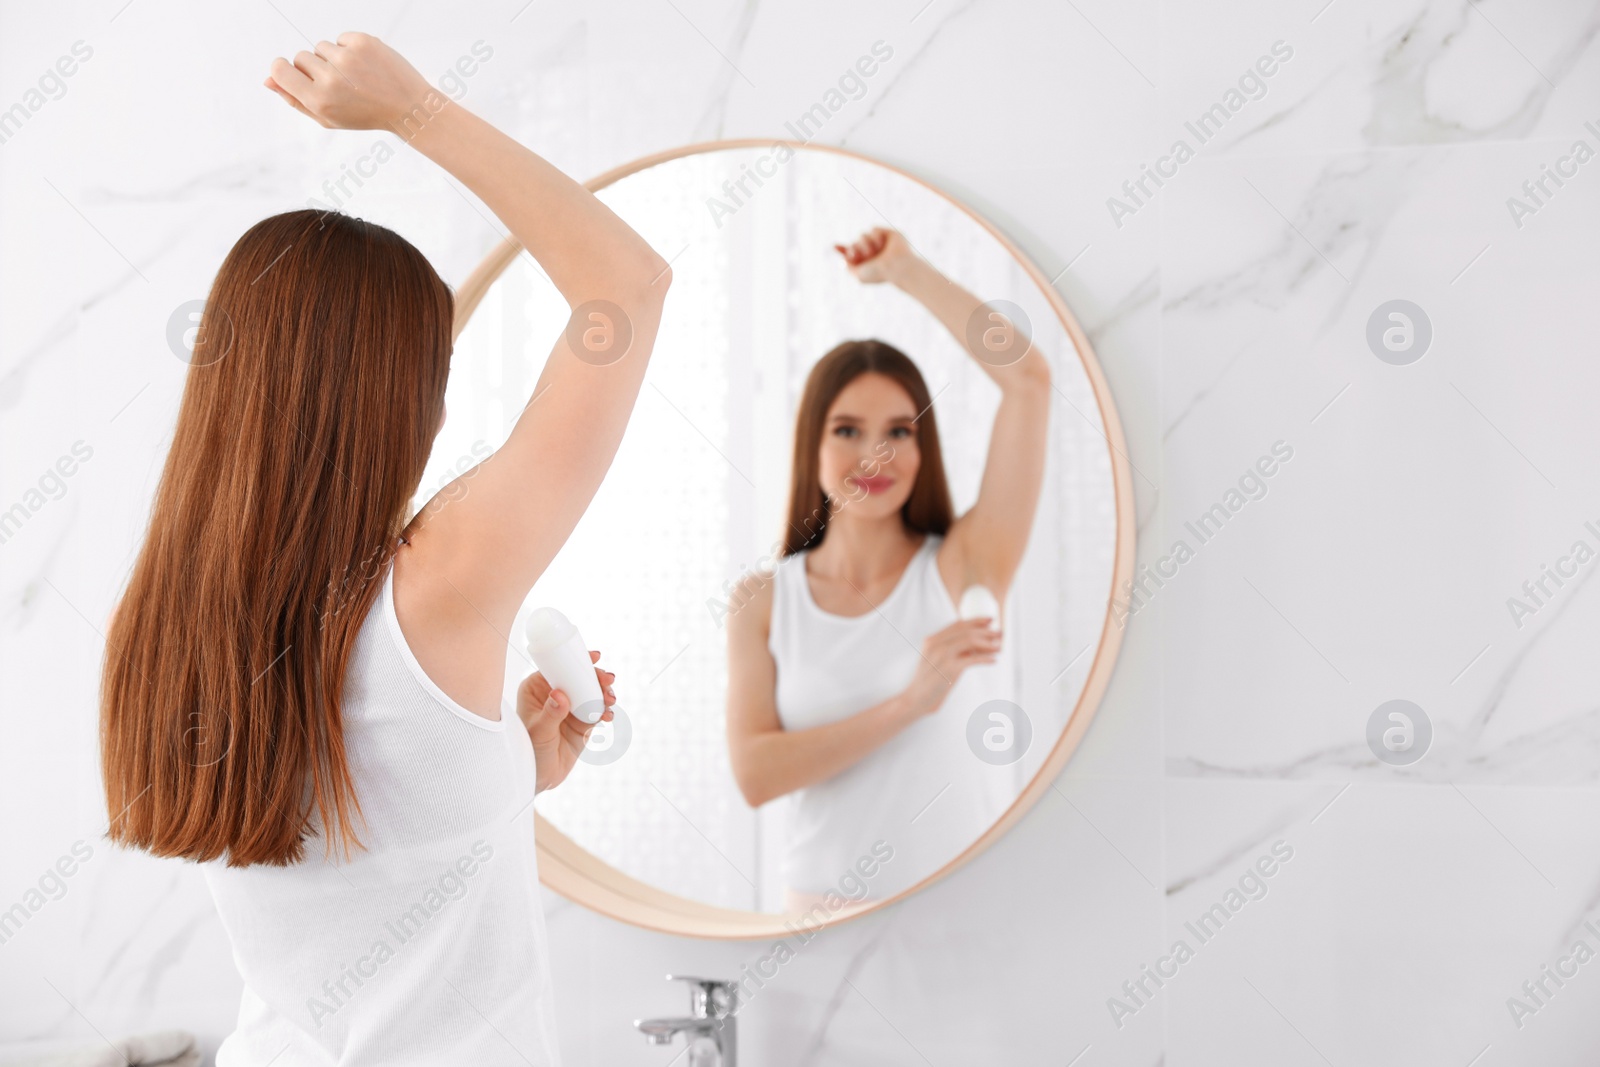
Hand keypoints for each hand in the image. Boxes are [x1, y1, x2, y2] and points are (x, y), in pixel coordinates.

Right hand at [264, 32, 437, 134]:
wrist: (409, 108)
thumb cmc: (365, 115)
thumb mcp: (328, 118)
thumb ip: (295, 100)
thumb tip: (268, 80)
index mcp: (319, 101)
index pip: (280, 70)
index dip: (282, 69)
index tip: (291, 71)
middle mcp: (331, 79)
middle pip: (301, 57)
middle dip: (314, 68)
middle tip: (340, 85)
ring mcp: (348, 58)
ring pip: (321, 47)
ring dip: (333, 58)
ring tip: (355, 76)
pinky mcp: (363, 42)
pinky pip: (341, 38)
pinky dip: (350, 48)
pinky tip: (367, 66)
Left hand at [517, 650, 617, 793]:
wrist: (539, 778)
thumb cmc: (528, 752)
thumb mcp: (538, 732)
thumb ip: (550, 714)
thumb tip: (560, 694)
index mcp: (536, 689)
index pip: (558, 667)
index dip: (576, 659)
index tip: (593, 657)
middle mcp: (554, 695)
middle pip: (579, 677)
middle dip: (596, 676)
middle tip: (608, 680)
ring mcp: (570, 708)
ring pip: (591, 692)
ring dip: (604, 693)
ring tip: (610, 701)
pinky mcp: (582, 722)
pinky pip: (597, 711)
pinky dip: (605, 711)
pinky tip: (608, 716)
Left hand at [833, 227, 916, 284]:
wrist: (894, 266)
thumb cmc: (878, 273)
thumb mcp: (859, 275)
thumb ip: (849, 267)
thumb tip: (843, 258)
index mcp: (867, 262)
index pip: (852, 253)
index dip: (843, 250)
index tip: (835, 246)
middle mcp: (873, 252)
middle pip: (855, 244)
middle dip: (857, 250)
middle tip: (867, 257)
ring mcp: (881, 243)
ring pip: (862, 235)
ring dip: (866, 245)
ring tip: (876, 252)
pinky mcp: (888, 234)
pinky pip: (873, 229)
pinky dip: (876, 238)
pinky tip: (883, 245)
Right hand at [900, 618, 1000, 716]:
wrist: (916, 699)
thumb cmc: (928, 682)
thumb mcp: (935, 660)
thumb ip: (951, 650)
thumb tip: (976, 645)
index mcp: (932, 640)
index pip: (957, 624)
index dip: (976, 621)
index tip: (990, 620)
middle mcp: (936, 644)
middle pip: (966, 631)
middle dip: (986, 631)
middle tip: (1000, 633)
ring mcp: (942, 656)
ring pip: (970, 641)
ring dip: (988, 643)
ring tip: (999, 647)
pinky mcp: (949, 669)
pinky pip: (972, 659)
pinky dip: (985, 658)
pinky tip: (993, 660)